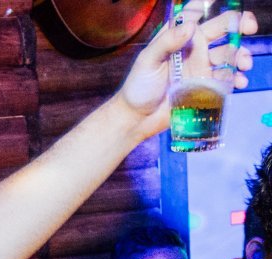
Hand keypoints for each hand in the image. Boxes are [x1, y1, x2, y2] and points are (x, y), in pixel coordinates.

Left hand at [115, 5, 256, 139]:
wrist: (137, 118)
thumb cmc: (138, 87)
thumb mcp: (147, 62)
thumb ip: (165, 43)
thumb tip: (190, 26)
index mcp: (178, 38)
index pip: (196, 15)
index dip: (212, 6)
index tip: (226, 7)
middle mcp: (193, 49)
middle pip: (221, 30)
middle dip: (239, 26)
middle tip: (250, 29)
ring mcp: (201, 67)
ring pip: (228, 54)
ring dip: (240, 55)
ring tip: (244, 64)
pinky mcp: (205, 86)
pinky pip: (226, 78)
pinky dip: (236, 78)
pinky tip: (239, 81)